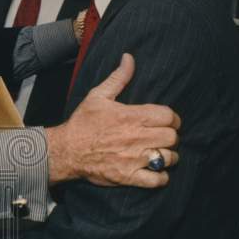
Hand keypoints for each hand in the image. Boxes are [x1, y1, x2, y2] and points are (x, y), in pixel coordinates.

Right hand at [45, 53, 179, 187]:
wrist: (66, 151)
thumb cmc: (83, 123)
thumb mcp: (98, 96)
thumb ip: (118, 78)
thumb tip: (129, 58)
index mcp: (132, 116)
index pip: (169, 116)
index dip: (172, 118)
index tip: (166, 121)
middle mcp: (136, 137)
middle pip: (173, 137)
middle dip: (170, 136)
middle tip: (162, 137)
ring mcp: (134, 158)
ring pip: (169, 158)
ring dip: (167, 156)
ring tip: (159, 154)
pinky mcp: (129, 176)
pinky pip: (157, 180)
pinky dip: (160, 177)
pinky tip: (155, 171)